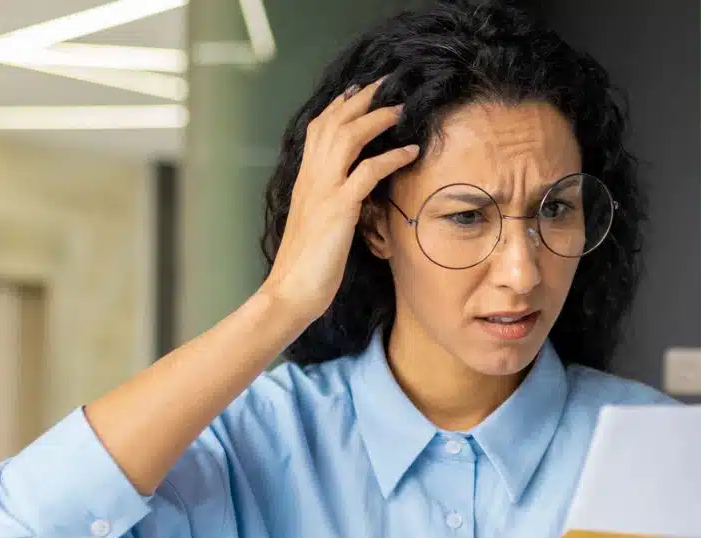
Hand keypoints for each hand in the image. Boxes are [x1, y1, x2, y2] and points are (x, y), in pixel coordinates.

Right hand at [261, 76, 420, 322]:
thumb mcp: (317, 226)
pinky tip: (410, 152)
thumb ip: (330, 204)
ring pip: (348, 137)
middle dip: (361, 99)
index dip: (339, 107)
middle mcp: (311, 178)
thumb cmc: (305, 267)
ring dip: (377, 119)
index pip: (319, 130)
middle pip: (334, 122)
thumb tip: (350, 196)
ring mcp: (324, 191)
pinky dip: (391, 157)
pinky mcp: (339, 209)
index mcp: (305, 181)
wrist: (289, 292)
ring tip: (401, 109)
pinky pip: (368, 172)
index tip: (358, 92)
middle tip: (385, 83)